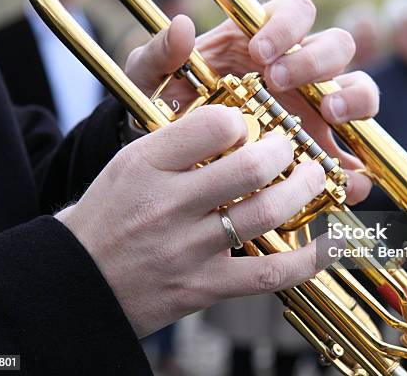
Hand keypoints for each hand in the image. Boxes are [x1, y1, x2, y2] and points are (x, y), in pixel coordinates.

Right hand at [56, 105, 341, 337]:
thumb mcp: (129, 165)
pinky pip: (269, 273)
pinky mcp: (204, 287)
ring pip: (266, 214)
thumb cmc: (109, 216)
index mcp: (146, 165)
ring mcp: (188, 249)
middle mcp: (167, 204)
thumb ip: (178, 142)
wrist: (77, 281)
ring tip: (313, 177)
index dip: (244, 120)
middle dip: (285, 150)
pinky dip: (308, 259)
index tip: (251, 126)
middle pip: (250, 167)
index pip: (214, 125)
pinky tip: (329, 244)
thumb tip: (236, 123)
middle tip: (293, 147)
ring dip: (302, 190)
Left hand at [126, 0, 378, 204]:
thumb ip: (157, 55)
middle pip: (337, 46)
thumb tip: (182, 25)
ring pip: (360, 90)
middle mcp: (297, 73)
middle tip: (281, 82)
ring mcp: (314, 112)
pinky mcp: (320, 151)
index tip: (260, 52)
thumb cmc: (165, 113)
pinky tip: (345, 178)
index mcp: (261, 44)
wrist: (172, 168)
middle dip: (316, 60)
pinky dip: (358, 168)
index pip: (295, 12)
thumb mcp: (150, 84)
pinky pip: (354, 156)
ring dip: (354, 98)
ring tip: (329, 115)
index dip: (287, 25)